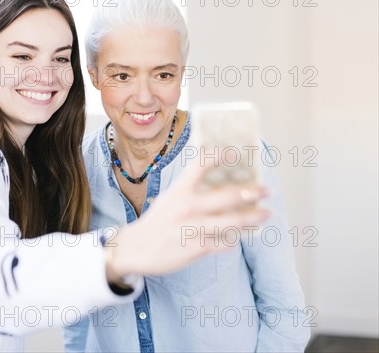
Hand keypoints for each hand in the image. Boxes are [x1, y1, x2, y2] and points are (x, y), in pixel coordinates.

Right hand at [105, 156, 270, 280]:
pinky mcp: (196, 249)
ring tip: (266, 213)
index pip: (201, 164)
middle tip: (267, 190)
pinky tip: (239, 236)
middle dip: (252, 192)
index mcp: (179, 191)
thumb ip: (190, 190)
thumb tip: (220, 182)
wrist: (134, 249)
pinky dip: (234, 239)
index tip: (236, 152)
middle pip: (228, 196)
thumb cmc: (157, 221)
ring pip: (232, 222)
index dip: (220, 156)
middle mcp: (187, 207)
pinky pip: (224, 244)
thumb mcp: (169, 199)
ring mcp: (192, 229)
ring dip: (253, 217)